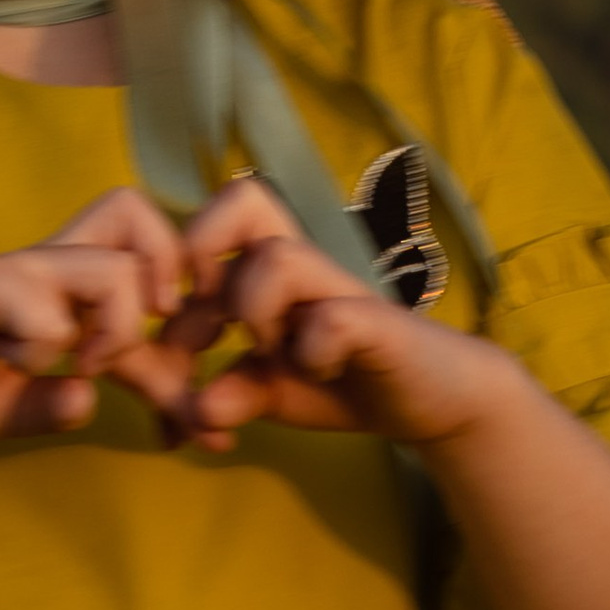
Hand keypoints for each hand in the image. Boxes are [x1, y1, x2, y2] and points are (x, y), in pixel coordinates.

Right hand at [0, 188, 199, 441]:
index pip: (148, 275)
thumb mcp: (15, 408)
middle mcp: (50, 266)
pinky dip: (41, 351)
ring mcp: (19, 271)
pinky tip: (4, 361)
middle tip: (152, 352)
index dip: (188, 348)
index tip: (204, 427)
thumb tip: (92, 400)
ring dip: (114, 332)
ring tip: (78, 366)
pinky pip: (48, 317)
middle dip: (172, 294)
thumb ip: (59, 406)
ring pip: (116, 275)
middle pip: (141, 221)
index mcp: (66, 291)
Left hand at [170, 176, 520, 450]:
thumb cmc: (346, 382)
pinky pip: (332, 320)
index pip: (208, 223)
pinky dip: (312, 352)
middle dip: (200, 251)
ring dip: (254, 309)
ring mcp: (340, 289)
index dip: (172, 268)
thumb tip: (193, 412)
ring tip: (270, 352)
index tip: (174, 338)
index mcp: (268, 272)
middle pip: (242, 197)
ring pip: (276, 256)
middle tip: (206, 324)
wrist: (436, 401)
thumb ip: (230, 395)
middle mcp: (302, 266)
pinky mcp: (378, 324)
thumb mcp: (274, 394)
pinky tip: (319, 374)